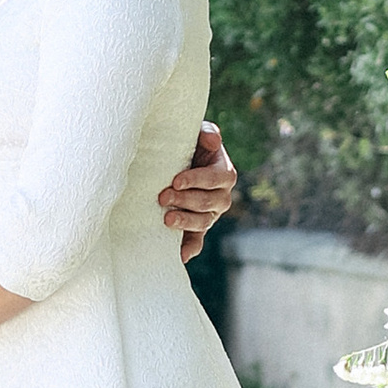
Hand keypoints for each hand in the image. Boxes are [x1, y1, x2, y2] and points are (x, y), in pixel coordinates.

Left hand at [158, 119, 236, 265]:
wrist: (173, 162)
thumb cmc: (186, 145)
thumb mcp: (197, 134)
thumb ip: (207, 133)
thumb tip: (213, 141)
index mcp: (224, 173)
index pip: (216, 179)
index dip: (197, 180)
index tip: (176, 181)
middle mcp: (221, 197)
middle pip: (208, 202)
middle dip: (186, 201)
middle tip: (163, 197)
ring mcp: (210, 215)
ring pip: (203, 222)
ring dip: (185, 221)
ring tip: (166, 219)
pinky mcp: (196, 229)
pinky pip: (197, 241)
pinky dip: (189, 249)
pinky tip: (179, 255)